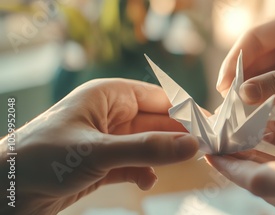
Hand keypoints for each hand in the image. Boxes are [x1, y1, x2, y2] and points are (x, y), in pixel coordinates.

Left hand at [0, 79, 198, 214]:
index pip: (158, 98)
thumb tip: (192, 146)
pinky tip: (145, 181)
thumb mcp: (98, 151)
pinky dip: (143, 173)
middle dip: (178, 137)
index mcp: (108, 96)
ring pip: (148, 146)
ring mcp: (108, 141)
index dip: (186, 111)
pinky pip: (135, 165)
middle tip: (205, 150)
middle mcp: (110, 116)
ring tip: (182, 165)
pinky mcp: (103, 165)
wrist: (5, 192)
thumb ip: (146, 149)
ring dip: (162, 157)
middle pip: (157, 123)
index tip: (210, 127)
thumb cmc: (41, 158)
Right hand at [216, 3, 274, 143]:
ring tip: (236, 114)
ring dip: (252, 93)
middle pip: (259, 57)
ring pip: (266, 76)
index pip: (259, 37)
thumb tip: (244, 93)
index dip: (237, 60)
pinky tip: (255, 115)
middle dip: (242, 79)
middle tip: (227, 105)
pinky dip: (267, 103)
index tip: (224, 87)